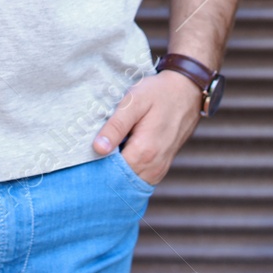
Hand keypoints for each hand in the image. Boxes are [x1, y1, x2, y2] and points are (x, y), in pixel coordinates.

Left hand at [91, 70, 203, 185]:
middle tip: (92, 154)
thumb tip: (98, 149)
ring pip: (130, 181)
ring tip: (105, 152)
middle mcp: (154, 167)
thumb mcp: (134, 102)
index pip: (111, 173)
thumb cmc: (159, 93)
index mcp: (144, 152)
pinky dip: (127, 171)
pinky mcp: (161, 167)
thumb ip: (116, 126)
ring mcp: (159, 169)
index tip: (85, 155)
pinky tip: (120, 154)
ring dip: (116, 172)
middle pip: (120, 181)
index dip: (96, 165)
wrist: (187, 90)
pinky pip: (139, 177)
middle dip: (104, 171)